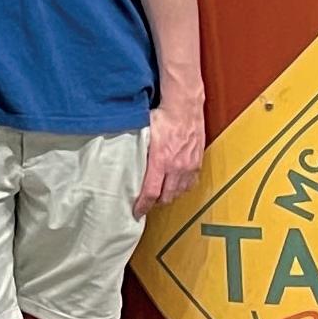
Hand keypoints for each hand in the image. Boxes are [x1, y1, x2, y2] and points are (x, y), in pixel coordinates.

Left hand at [134, 95, 204, 215]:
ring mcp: (189, 166)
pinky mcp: (197, 162)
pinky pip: (190, 183)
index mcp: (160, 160)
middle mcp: (176, 167)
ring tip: (160, 193)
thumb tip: (120, 161)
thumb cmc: (163, 116)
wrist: (185, 106)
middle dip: (155, 203)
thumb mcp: (143, 133)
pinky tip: (175, 184)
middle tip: (146, 202)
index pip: (151, 192)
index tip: (136, 212)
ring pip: (179, 192)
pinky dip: (182, 187)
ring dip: (169, 195)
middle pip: (166, 197)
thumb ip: (136, 150)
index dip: (142, 206)